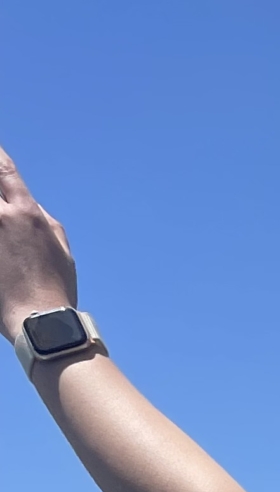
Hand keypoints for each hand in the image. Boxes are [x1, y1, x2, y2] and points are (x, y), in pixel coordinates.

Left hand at [0, 142, 80, 342]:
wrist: (39, 323)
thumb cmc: (55, 290)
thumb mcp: (62, 250)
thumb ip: (44, 221)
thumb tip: (30, 206)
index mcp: (27, 213)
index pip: (4, 168)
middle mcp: (3, 218)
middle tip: (1, 204)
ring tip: (4, 231)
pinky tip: (2, 249)